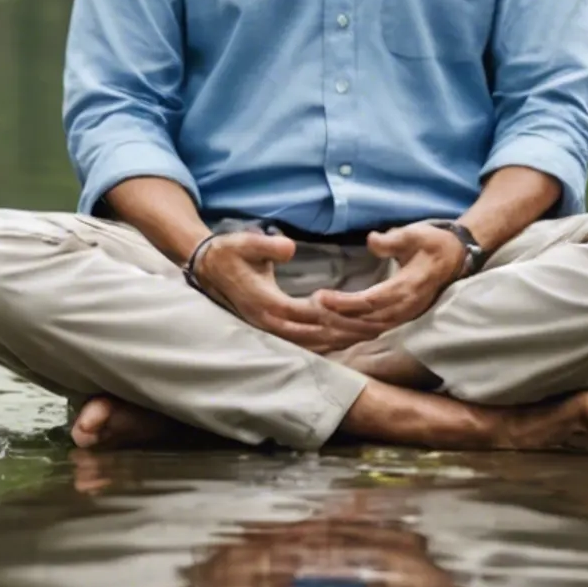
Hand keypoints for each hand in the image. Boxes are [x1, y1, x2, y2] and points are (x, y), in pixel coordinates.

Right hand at [192, 228, 372, 352]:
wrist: (207, 266)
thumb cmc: (229, 252)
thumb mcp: (245, 243)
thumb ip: (268, 247)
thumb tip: (290, 248)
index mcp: (266, 303)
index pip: (307, 315)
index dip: (335, 314)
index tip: (363, 311)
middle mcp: (270, 322)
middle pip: (316, 335)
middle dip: (348, 332)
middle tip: (379, 326)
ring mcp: (270, 328)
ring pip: (312, 343)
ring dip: (342, 339)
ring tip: (371, 333)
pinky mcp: (273, 328)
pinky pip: (304, 342)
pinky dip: (328, 342)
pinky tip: (346, 338)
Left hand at [308, 223, 464, 340]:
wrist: (456, 257)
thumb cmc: (432, 243)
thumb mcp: (414, 234)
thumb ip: (392, 239)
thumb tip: (371, 240)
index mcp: (408, 286)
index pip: (372, 300)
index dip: (346, 302)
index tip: (321, 298)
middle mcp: (407, 307)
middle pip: (367, 320)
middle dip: (337, 318)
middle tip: (310, 310)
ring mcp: (406, 315)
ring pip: (371, 329)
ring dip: (343, 327)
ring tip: (317, 319)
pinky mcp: (403, 318)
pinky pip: (376, 330)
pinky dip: (355, 332)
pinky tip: (335, 331)